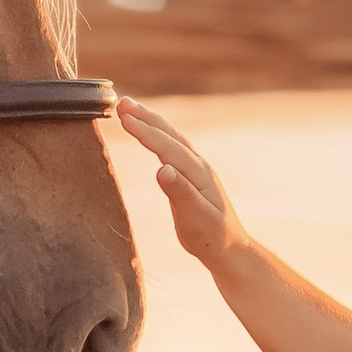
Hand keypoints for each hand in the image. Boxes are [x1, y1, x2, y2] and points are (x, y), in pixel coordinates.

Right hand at [115, 102, 239, 264]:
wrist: (229, 247)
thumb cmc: (212, 237)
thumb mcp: (196, 219)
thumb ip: (180, 194)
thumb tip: (162, 169)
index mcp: (199, 174)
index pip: (169, 148)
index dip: (146, 133)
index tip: (124, 118)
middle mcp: (198, 166)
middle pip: (170, 136)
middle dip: (146, 118)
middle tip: (122, 103)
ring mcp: (195, 169)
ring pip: (171, 138)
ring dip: (150, 121)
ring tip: (128, 108)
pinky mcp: (189, 175)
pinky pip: (170, 147)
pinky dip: (156, 135)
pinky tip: (147, 130)